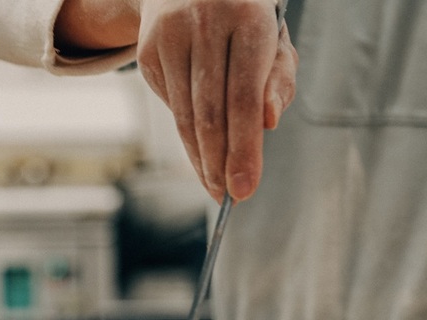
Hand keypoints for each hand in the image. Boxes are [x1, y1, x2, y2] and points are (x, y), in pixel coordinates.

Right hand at [135, 0, 295, 201]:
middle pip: (211, 112)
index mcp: (247, 17)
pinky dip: (187, 131)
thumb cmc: (245, 16)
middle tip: (230, 196)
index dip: (244, 148)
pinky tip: (200, 147)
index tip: (246, 188)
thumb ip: (279, 79)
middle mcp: (204, 23)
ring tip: (215, 185)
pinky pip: (171, 104)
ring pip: (186, 114)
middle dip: (221, 163)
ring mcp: (169, 35)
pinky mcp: (147, 50)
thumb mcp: (275, 37)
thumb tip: (268, 123)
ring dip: (200, 158)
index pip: (244, 97)